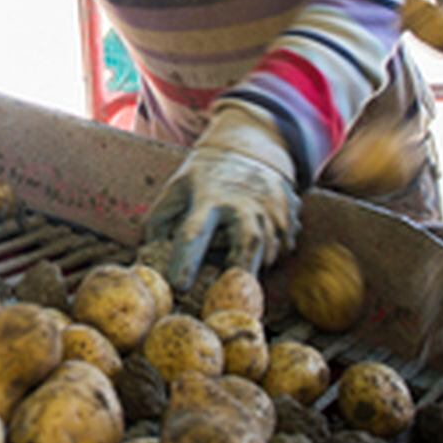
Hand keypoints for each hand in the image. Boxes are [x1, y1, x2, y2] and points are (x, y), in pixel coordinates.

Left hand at [144, 103, 300, 290]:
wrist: (252, 148)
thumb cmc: (205, 178)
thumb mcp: (176, 188)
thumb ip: (159, 222)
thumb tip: (151, 259)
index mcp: (209, 198)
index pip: (194, 232)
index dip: (186, 261)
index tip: (178, 286)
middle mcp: (244, 205)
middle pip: (249, 243)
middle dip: (241, 271)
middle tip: (229, 294)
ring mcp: (273, 211)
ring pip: (268, 252)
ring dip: (253, 264)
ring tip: (237, 260)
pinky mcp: (291, 220)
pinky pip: (282, 250)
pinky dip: (270, 255)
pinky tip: (259, 242)